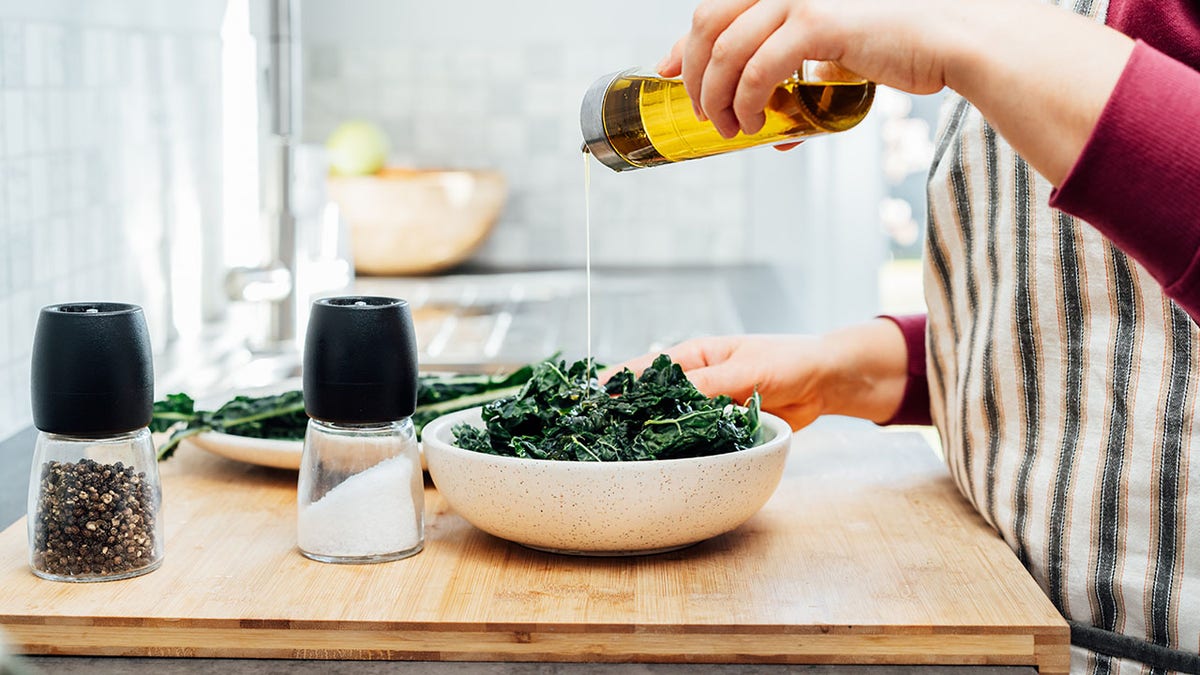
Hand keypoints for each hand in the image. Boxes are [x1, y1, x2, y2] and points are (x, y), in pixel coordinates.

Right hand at [604, 320, 910, 430]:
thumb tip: (670, 403)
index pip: (644, 370)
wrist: (827, 381)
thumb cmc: (789, 360)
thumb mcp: (745, 369)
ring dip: (654, 438)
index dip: (616, 385)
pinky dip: (682, 452)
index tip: (590, 399)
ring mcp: (706, 408)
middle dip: (628, 417)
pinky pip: (696, 442)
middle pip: (651, 402)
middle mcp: (694, 382)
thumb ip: (708, 386)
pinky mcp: (721, 430)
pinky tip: (665, 466)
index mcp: (693, 357)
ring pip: (671, 425)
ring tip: (624, 455)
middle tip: (600, 436)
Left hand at [658, 0, 957, 137]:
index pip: (714, 8)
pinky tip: (754, 123)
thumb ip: (796, 70)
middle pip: (707, 23)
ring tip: (729, 128)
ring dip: (716, 98)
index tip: (664, 72)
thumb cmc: (898, 45)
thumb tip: (770, 127)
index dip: (681, 44)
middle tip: (702, 112)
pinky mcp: (818, 23)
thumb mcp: (834, 48)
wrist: (950, 39)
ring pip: (726, 51)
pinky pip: (758, 70)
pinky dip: (745, 102)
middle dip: (692, 74)